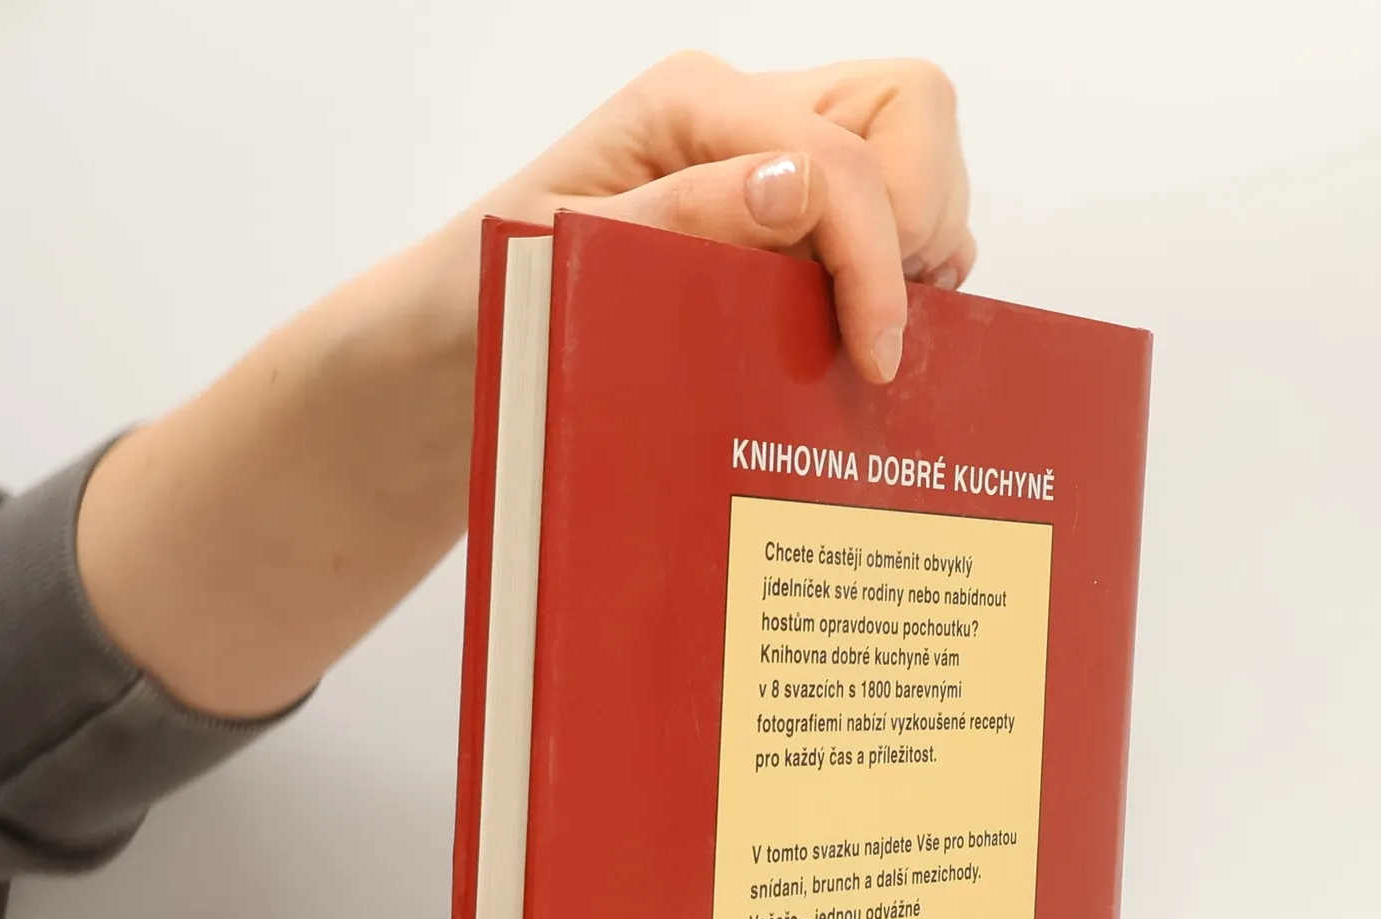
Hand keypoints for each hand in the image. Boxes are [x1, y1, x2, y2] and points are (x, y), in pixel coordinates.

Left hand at [468, 53, 972, 382]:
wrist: (462, 340)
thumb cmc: (495, 295)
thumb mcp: (559, 256)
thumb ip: (678, 215)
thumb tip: (795, 186)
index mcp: (690, 103)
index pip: (841, 149)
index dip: (877, 251)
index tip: (875, 354)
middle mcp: (745, 116)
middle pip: (908, 113)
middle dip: (918, 216)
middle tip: (871, 326)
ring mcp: (775, 163)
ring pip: (913, 165)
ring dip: (912, 254)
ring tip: (855, 339)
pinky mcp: (790, 220)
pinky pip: (891, 225)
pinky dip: (897, 280)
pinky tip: (849, 341)